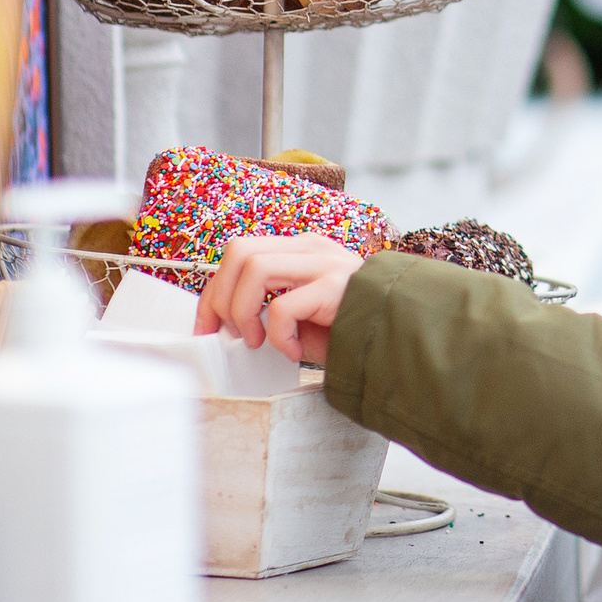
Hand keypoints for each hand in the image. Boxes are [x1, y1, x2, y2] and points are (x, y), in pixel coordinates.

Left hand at [193, 234, 364, 363]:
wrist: (395, 341)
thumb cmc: (347, 332)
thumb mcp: (300, 312)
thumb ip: (267, 304)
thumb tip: (223, 321)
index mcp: (301, 249)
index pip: (240, 252)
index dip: (213, 291)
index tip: (206, 327)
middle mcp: (311, 248)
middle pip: (240, 250)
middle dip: (220, 298)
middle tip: (230, 335)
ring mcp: (324, 263)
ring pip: (255, 268)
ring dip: (244, 312)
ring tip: (259, 342)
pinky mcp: (334, 287)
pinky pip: (282, 307)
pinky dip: (278, 336)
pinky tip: (294, 352)